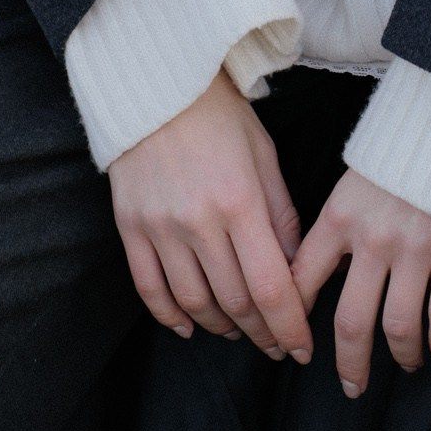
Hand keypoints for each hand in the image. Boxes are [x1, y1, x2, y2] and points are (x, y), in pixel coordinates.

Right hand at [107, 72, 313, 361]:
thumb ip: (281, 216)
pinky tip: (188, 325)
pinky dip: (170, 316)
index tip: (301, 349)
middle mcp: (198, 221)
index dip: (289, 327)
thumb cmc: (219, 114)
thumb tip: (296, 270)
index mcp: (240, 201)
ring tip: (238, 331)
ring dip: (221, 327)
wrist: (157, 81)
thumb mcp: (264, 155)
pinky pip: (150, 289)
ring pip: (194, 303)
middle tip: (276, 344)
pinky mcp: (130, 226)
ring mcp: (160, 226)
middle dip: (261, 333)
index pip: (271, 287)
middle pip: (235, 302)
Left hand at [293, 169, 430, 396]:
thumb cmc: (401, 151)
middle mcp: (373, 239)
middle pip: (351, 321)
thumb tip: (326, 271)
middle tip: (351, 386)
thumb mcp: (355, 179)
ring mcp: (415, 249)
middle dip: (349, 363)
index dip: (295, 318)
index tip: (294, 344)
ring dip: (400, 355)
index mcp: (340, 217)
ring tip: (404, 365)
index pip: (304, 278)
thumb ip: (340, 224)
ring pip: (397, 326)